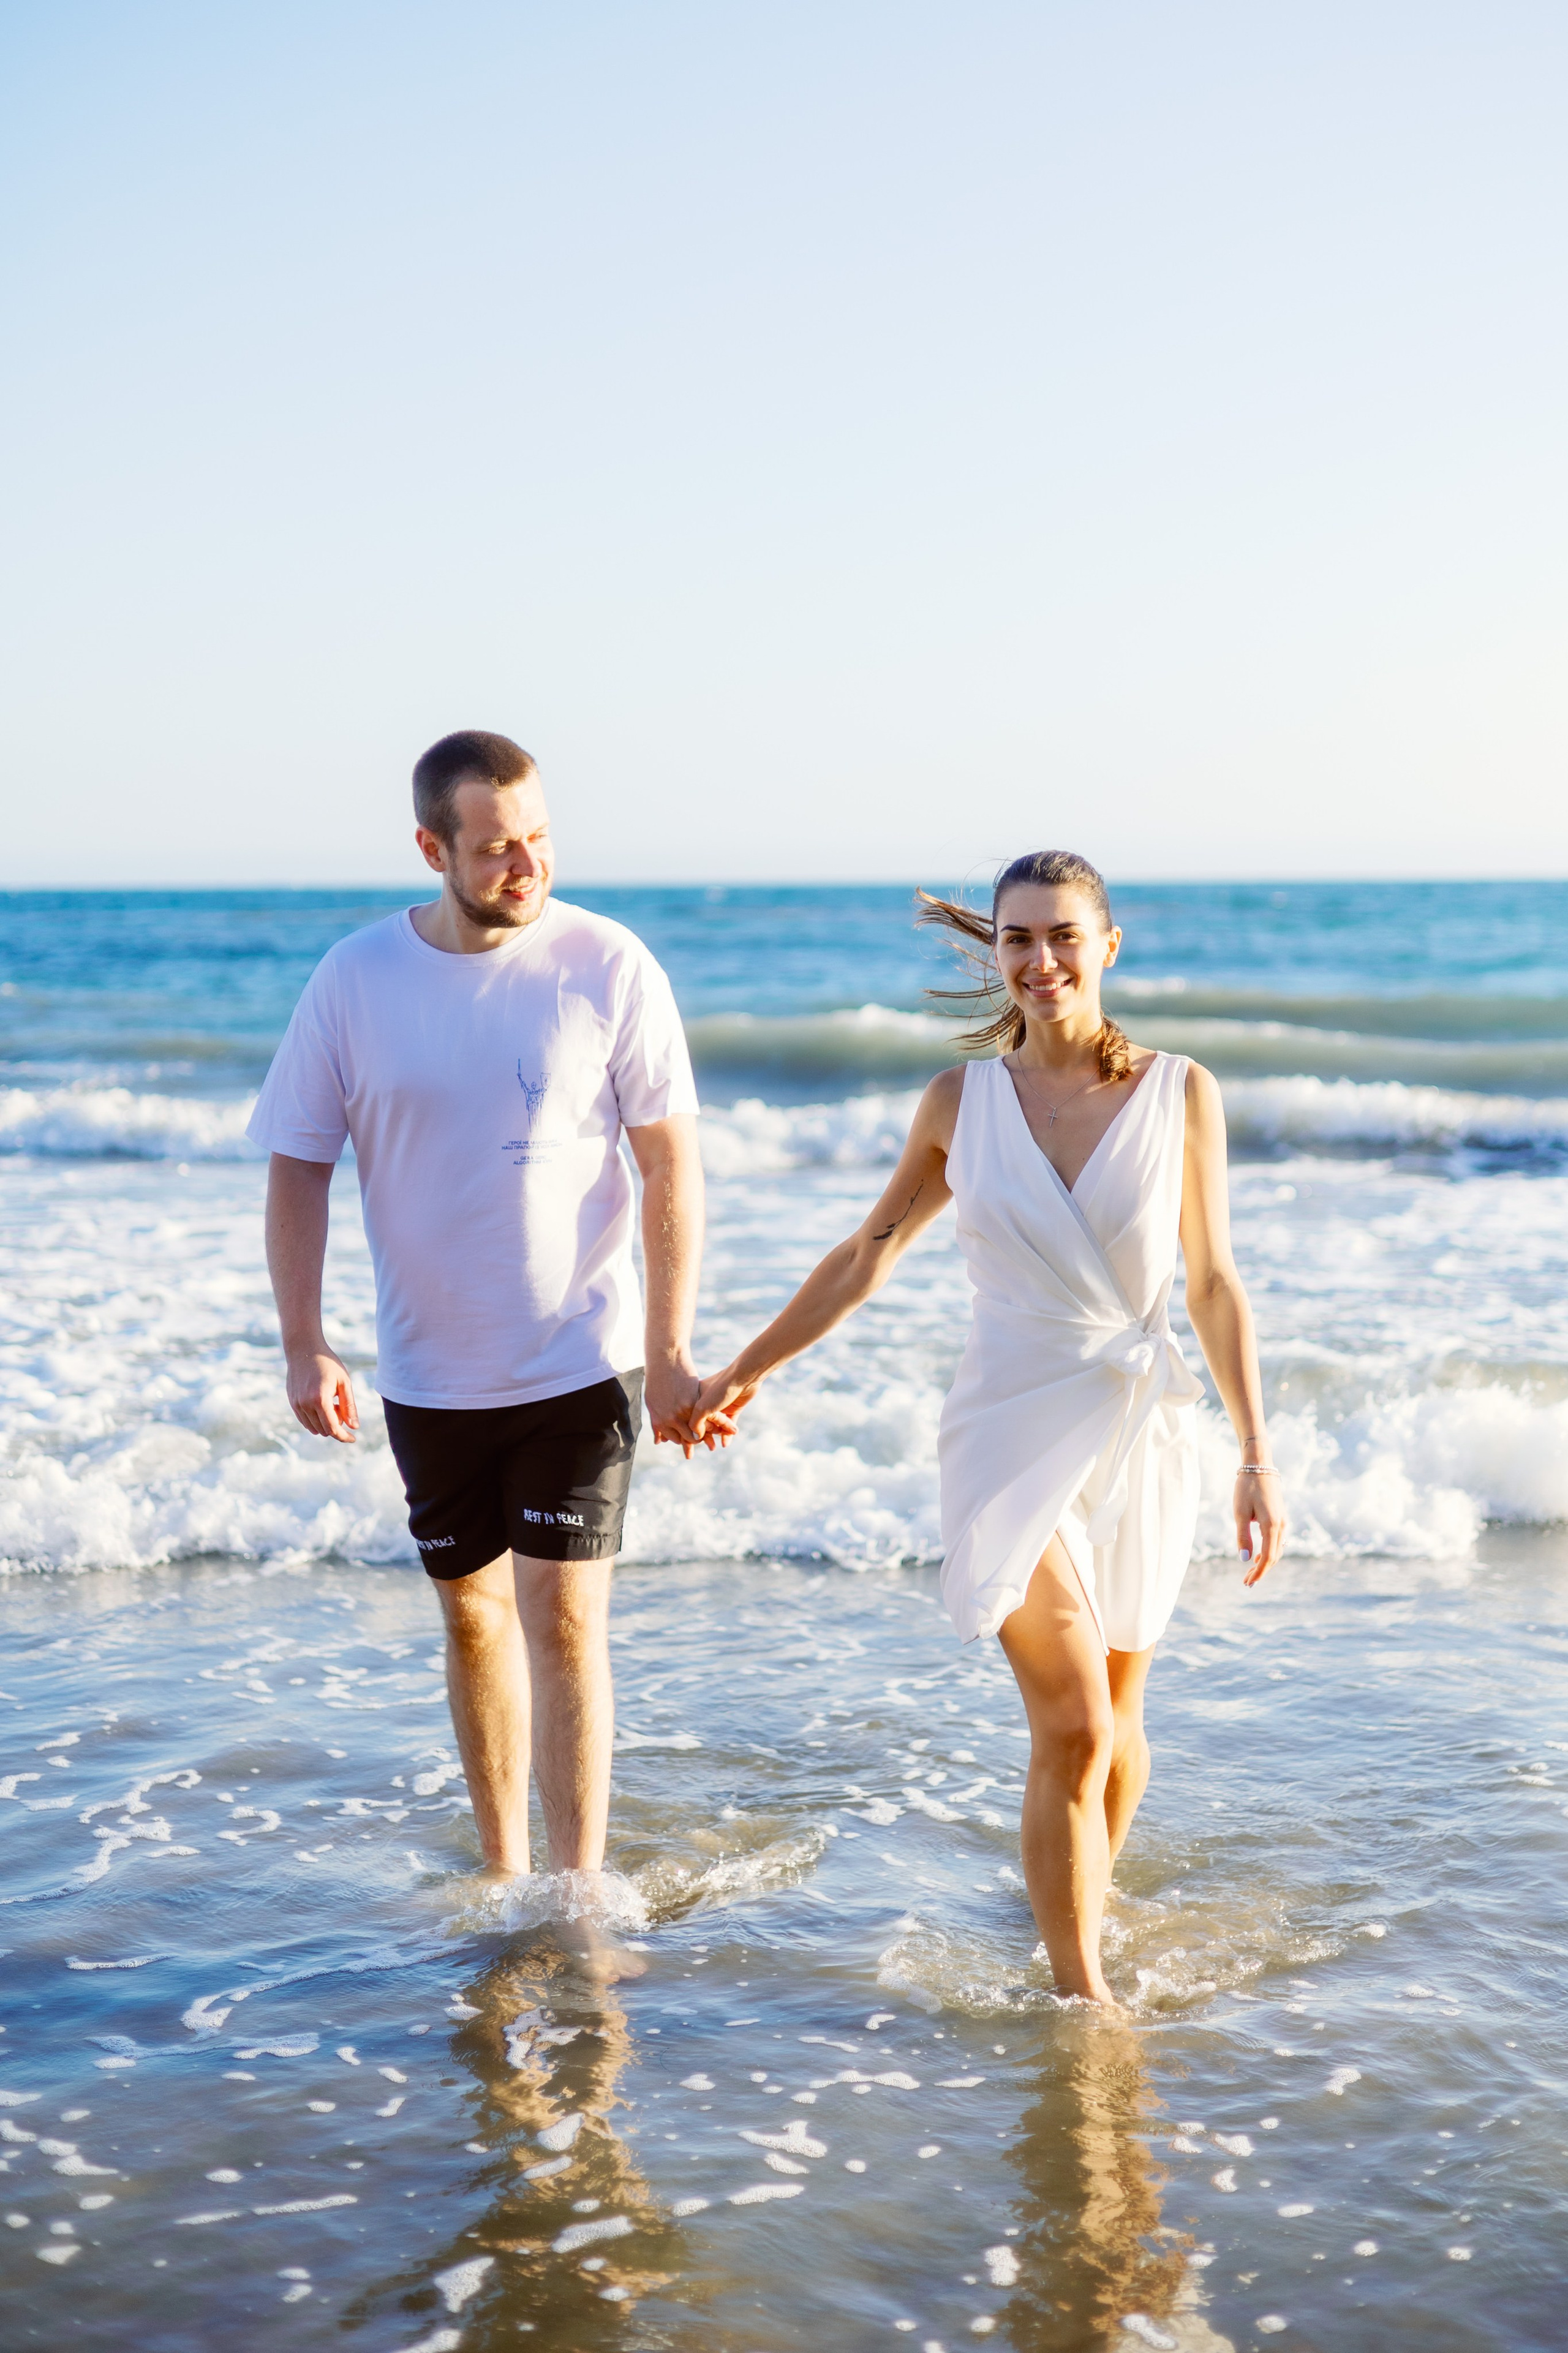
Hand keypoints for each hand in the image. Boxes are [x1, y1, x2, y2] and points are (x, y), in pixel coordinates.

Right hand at [286, 1345, 358, 1442]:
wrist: (304, 1349)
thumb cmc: (328, 1364)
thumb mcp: (344, 1382)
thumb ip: (349, 1406)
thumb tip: (354, 1427)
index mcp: (320, 1399)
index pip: (333, 1428)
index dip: (344, 1436)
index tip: (353, 1439)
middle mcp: (305, 1404)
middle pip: (324, 1430)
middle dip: (337, 1425)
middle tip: (341, 1406)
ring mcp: (296, 1404)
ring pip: (314, 1428)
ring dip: (326, 1423)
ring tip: (332, 1403)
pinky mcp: (292, 1402)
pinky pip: (305, 1421)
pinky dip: (316, 1420)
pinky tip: (323, 1405)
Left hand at [644, 1351, 719, 1458]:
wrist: (664, 1360)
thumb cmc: (657, 1380)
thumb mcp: (652, 1403)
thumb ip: (657, 1423)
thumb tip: (659, 1442)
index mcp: (659, 1420)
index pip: (675, 1438)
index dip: (685, 1441)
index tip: (693, 1441)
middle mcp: (670, 1420)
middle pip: (688, 1438)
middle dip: (698, 1442)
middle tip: (709, 1445)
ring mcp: (682, 1412)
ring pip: (698, 1431)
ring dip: (710, 1436)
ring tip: (719, 1437)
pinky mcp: (693, 1402)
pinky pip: (705, 1418)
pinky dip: (715, 1423)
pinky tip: (722, 1424)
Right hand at [690, 1363, 761, 1447]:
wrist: (743, 1377)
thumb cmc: (720, 1389)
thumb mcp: (702, 1407)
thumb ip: (695, 1423)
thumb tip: (695, 1438)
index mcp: (695, 1397)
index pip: (689, 1419)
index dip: (689, 1433)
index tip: (690, 1445)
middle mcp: (707, 1401)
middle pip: (703, 1423)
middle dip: (703, 1437)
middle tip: (706, 1448)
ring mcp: (721, 1405)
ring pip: (717, 1425)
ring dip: (716, 1436)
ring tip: (714, 1447)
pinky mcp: (733, 1408)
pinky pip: (728, 1425)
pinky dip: (726, 1434)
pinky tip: (725, 1443)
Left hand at [1235, 1468, 1284, 1584]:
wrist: (1259, 1466)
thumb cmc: (1246, 1487)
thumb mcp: (1240, 1512)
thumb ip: (1243, 1537)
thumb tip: (1245, 1560)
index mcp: (1272, 1525)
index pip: (1268, 1557)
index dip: (1259, 1572)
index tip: (1248, 1582)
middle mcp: (1281, 1525)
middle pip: (1274, 1556)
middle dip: (1261, 1571)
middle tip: (1247, 1582)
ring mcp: (1283, 1521)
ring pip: (1277, 1549)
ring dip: (1265, 1562)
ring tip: (1251, 1572)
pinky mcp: (1280, 1517)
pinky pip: (1277, 1540)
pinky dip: (1269, 1552)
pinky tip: (1258, 1555)